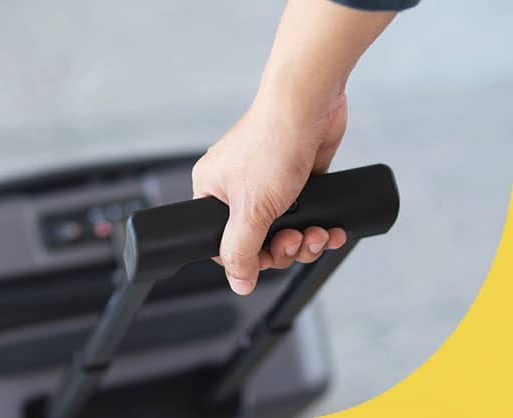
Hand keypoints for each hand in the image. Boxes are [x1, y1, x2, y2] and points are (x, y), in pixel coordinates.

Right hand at [192, 90, 348, 294]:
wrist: (309, 103)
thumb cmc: (272, 142)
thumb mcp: (251, 209)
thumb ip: (241, 250)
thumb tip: (238, 283)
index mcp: (212, 192)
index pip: (223, 243)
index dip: (249, 258)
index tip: (269, 258)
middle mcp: (237, 189)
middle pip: (258, 241)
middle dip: (284, 248)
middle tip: (297, 241)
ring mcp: (268, 185)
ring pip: (285, 232)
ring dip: (305, 241)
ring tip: (318, 234)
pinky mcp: (297, 180)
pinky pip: (306, 216)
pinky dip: (320, 226)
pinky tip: (331, 230)